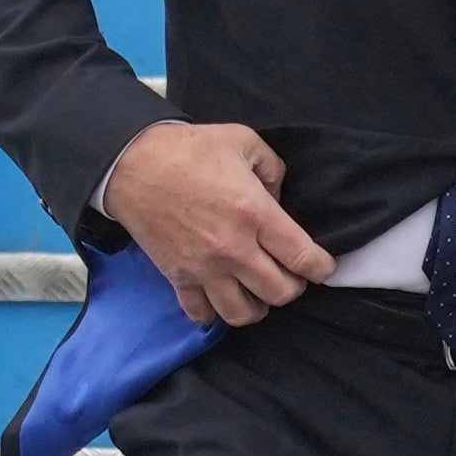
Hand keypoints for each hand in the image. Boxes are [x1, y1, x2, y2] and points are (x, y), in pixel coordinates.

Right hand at [100, 118, 326, 328]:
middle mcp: (234, 249)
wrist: (133, 165)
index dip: (322, 268)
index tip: (322, 267)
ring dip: (257, 306)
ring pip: (243, 314)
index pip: (303, 258)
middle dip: (293, 287)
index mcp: (255, 213)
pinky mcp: (178, 277)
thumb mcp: (243, 141)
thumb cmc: (189, 150)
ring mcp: (204, 268)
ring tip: (257, 290)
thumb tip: (278, 197)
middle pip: (280, 293)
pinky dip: (214, 312)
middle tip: (289, 273)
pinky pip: (202, 314)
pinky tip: (220, 296)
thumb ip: (272, 169)